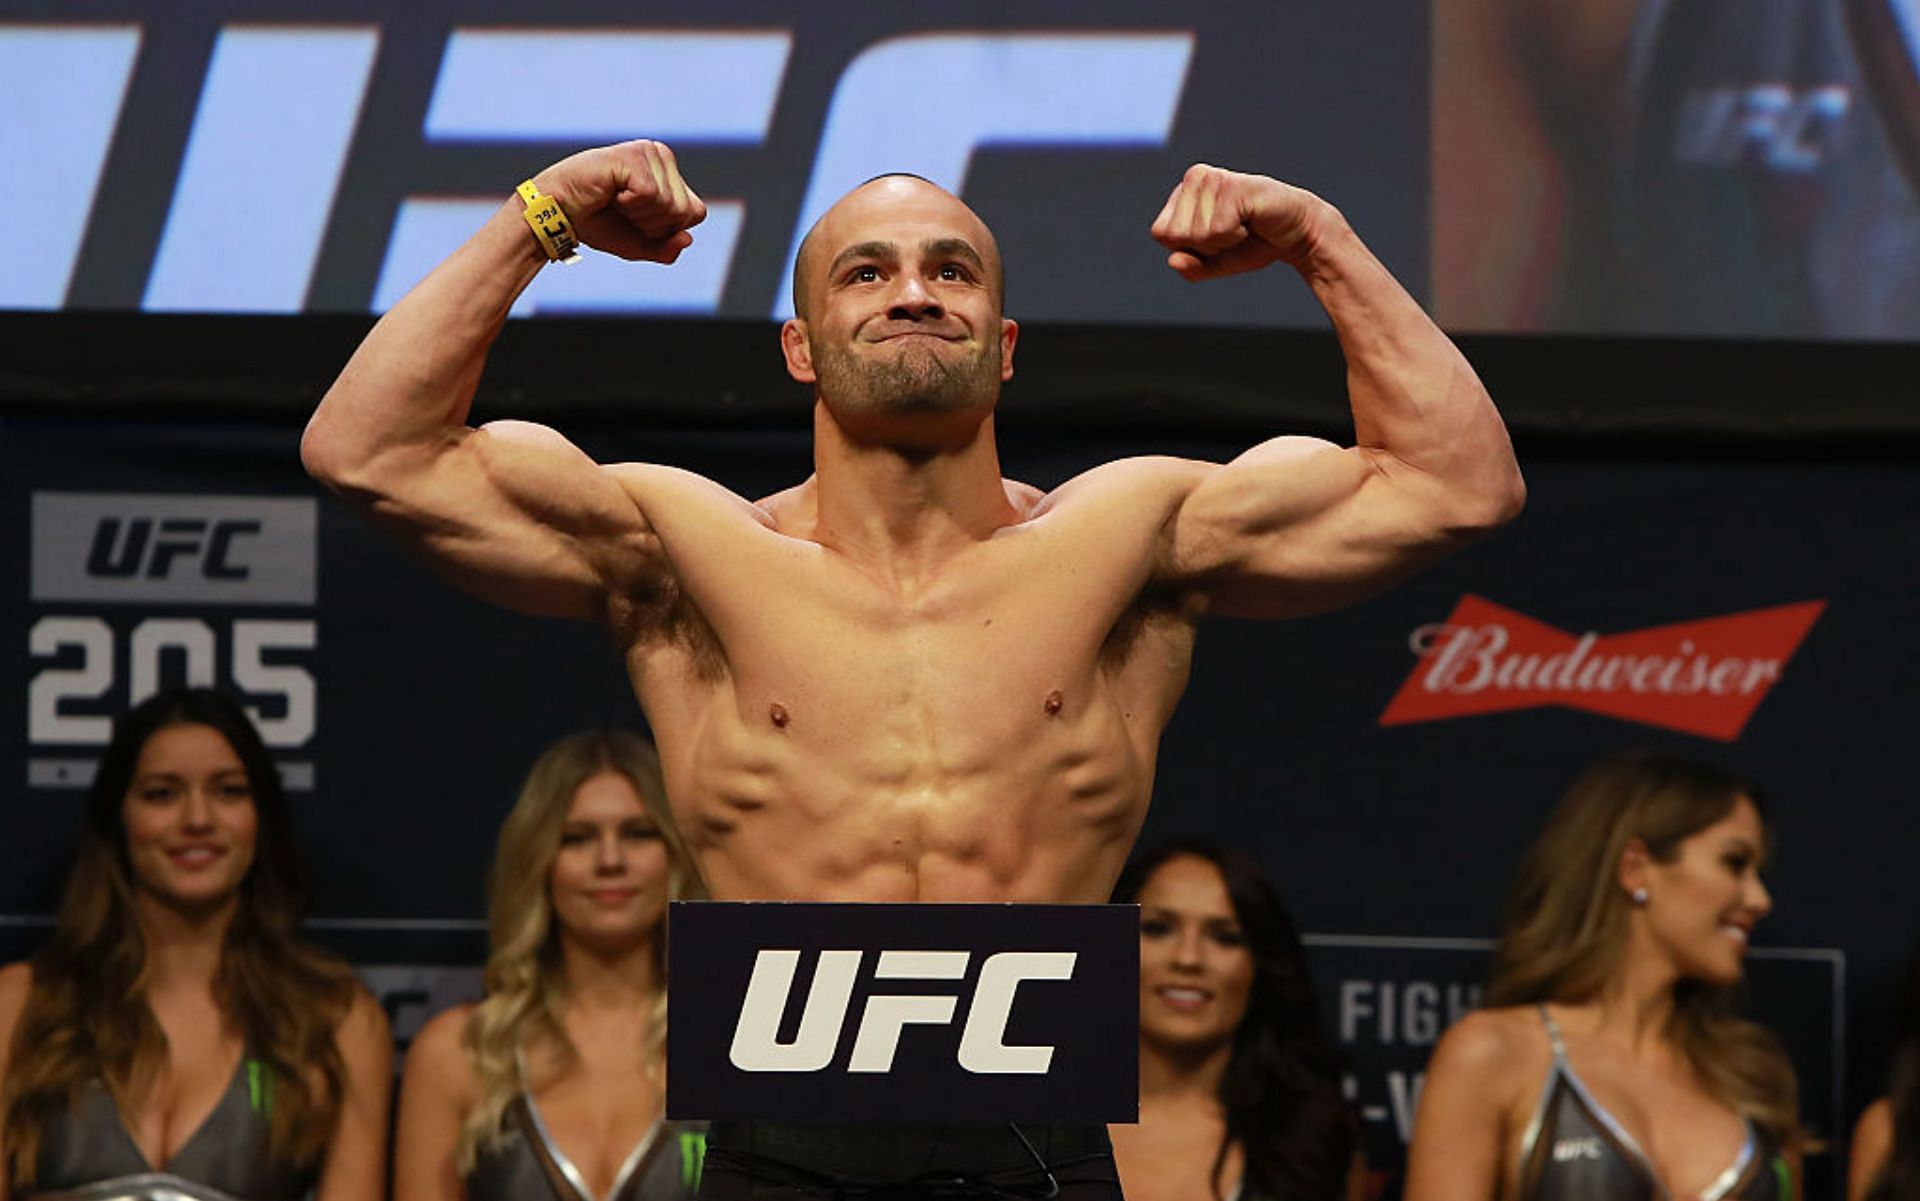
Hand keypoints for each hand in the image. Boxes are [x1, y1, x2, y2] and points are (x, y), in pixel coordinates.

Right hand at [532, 140, 706, 263]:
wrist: (558, 214)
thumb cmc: (597, 223)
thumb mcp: (639, 244)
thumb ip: (666, 247)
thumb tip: (688, 239)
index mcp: (668, 172)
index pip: (695, 213)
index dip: (667, 229)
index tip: (636, 220)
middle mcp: (661, 155)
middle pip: (685, 211)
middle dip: (654, 225)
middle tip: (623, 211)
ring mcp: (648, 152)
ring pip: (670, 204)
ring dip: (640, 216)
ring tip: (615, 201)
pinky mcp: (632, 156)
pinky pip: (650, 195)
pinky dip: (630, 205)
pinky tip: (611, 193)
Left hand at [1150, 164, 1329, 280]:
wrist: (1297, 234)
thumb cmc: (1255, 243)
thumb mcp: (1216, 262)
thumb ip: (1192, 267)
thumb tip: (1173, 261)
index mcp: (1185, 192)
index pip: (1161, 233)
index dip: (1188, 248)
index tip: (1216, 238)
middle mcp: (1195, 177)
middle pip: (1174, 235)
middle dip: (1204, 246)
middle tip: (1232, 232)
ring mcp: (1213, 179)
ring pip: (1196, 234)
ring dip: (1223, 242)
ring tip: (1243, 225)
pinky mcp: (1233, 187)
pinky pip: (1217, 231)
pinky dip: (1235, 237)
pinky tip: (1251, 221)